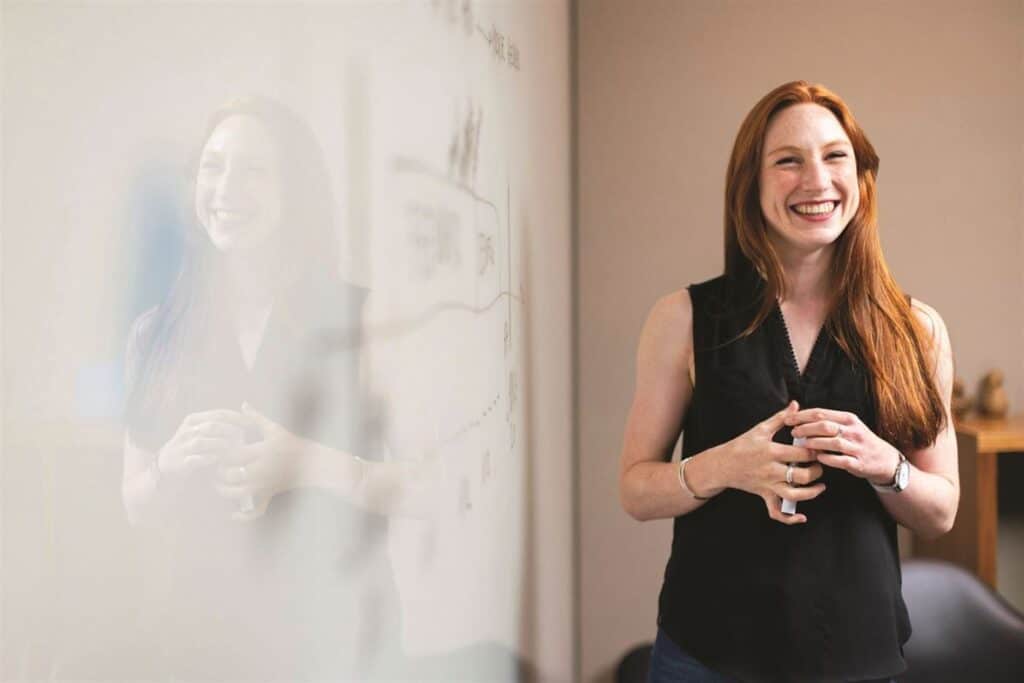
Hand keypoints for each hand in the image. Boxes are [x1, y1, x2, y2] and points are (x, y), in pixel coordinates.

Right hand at [158, 410, 246, 474]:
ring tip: (235, 450)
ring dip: (221, 446)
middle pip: (213, 426)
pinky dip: (209, 459)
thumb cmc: (192, 449)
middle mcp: (187, 431)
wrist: (167, 467)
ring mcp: (181, 447)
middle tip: (245, 439)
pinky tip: (220, 460)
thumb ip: (220, 425)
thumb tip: (248, 415)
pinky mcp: (179, 463)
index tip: (253, 424)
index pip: (219, 414)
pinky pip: (195, 460)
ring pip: (203, 442)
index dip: (238, 418)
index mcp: (194, 420)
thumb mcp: (202, 432)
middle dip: (231, 432)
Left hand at [214, 403, 307, 520]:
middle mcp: (261, 470)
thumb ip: (256, 418)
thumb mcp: (275, 429)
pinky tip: (231, 515)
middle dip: (218, 472)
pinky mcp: (269, 495)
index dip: (220, 453)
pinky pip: (256, 511)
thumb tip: (243, 404)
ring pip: (237, 493)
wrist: (311, 463)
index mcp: (261, 452)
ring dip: (224, 491)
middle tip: (213, 467)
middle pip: (231, 475)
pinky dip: (243, 517)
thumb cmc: (291, 443)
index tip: (215, 450)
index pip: (233, 454)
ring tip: (217, 484)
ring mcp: (265, 485)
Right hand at [724, 400, 825, 524]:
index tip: (822, 447)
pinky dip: (790, 518)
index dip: (816, 451)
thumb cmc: (742, 445)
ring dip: (811, 493)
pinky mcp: (765, 496)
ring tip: (820, 486)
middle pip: (802, 476)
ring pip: (794, 495)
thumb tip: (796, 405)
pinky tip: (802, 517)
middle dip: (817, 471)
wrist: (722, 464)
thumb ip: (781, 418)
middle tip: (820, 464)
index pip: (802, 454)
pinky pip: (777, 512)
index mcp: (772, 452)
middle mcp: (771, 470)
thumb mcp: (761, 429)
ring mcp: (768, 485)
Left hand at [785, 408, 900, 485]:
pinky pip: (841, 460)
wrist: (885, 460)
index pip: (821, 413)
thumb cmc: (859, 441)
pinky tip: (817, 458)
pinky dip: (828, 458)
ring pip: (833, 442)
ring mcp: (857, 447)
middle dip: (806, 428)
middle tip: (793, 432)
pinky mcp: (859, 463)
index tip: (788, 419)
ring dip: (814, 443)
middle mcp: (853, 431)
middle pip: (825, 426)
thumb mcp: (848, 426)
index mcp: (848, 419)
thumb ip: (828, 421)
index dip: (802, 415)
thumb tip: (801, 417)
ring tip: (801, 444)